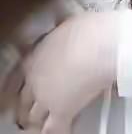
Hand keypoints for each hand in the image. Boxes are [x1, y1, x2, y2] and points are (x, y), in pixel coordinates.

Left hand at [14, 12, 117, 133]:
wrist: (100, 44)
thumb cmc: (87, 30)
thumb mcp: (66, 26)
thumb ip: (58, 35)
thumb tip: (62, 30)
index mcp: (33, 58)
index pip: (16, 79)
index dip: (16, 88)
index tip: (18, 94)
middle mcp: (34, 81)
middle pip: (23, 102)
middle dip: (26, 108)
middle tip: (29, 113)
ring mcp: (46, 98)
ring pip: (33, 118)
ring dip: (37, 122)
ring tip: (43, 125)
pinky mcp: (62, 112)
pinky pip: (54, 130)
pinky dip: (57, 132)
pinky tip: (63, 130)